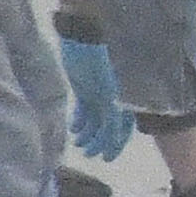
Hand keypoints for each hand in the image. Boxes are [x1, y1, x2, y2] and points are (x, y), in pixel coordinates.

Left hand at [55, 35, 131, 159]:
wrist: (81, 38)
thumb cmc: (97, 61)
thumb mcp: (107, 90)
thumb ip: (113, 112)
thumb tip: (116, 135)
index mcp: (122, 99)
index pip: (122, 128)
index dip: (115, 144)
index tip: (106, 158)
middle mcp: (112, 99)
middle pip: (107, 127)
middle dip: (97, 142)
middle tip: (87, 153)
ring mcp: (98, 94)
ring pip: (94, 121)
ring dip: (87, 134)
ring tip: (78, 143)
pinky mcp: (84, 89)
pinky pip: (83, 111)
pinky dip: (79, 121)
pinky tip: (73, 128)